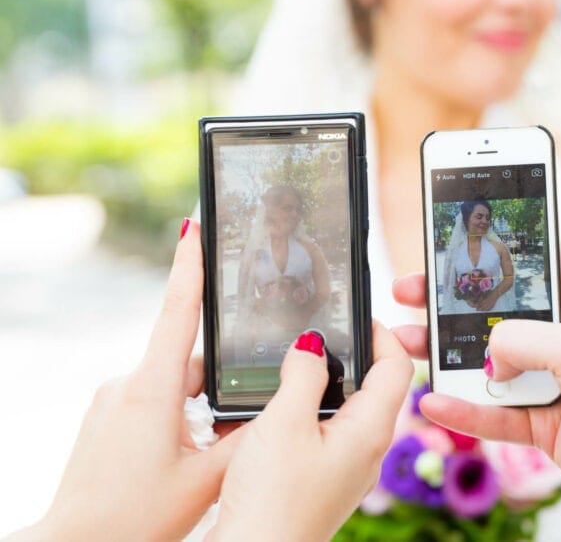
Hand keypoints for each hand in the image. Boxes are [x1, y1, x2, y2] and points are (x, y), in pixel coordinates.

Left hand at [16, 221, 240, 539]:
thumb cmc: (134, 520)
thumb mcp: (207, 479)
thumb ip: (249, 435)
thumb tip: (280, 407)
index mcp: (151, 391)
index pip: (176, 311)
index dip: (190, 264)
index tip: (195, 224)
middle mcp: (127, 385)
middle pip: (189, 360)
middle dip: (218, 383)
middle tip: (229, 424)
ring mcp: (112, 400)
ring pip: (174, 385)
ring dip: (197, 408)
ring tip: (198, 459)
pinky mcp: (105, 418)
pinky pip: (153, 401)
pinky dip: (176, 419)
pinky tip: (178, 459)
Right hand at [209, 322, 411, 540]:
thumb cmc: (272, 502)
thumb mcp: (284, 424)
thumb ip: (302, 376)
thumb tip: (312, 344)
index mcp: (370, 431)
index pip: (397, 368)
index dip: (382, 333)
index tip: (356, 312)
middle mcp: (367, 450)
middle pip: (376, 386)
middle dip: (354, 353)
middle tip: (324, 329)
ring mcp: (347, 469)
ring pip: (349, 410)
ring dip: (329, 381)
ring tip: (297, 359)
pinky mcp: (324, 481)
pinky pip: (328, 433)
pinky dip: (312, 410)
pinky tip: (280, 406)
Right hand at [390, 250, 560, 518]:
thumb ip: (518, 338)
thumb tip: (489, 357)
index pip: (536, 263)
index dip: (498, 251)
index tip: (458, 243)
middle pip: (498, 312)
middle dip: (453, 304)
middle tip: (413, 292)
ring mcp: (552, 381)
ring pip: (487, 363)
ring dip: (446, 355)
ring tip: (405, 344)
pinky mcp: (543, 422)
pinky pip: (494, 413)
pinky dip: (463, 409)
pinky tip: (432, 401)